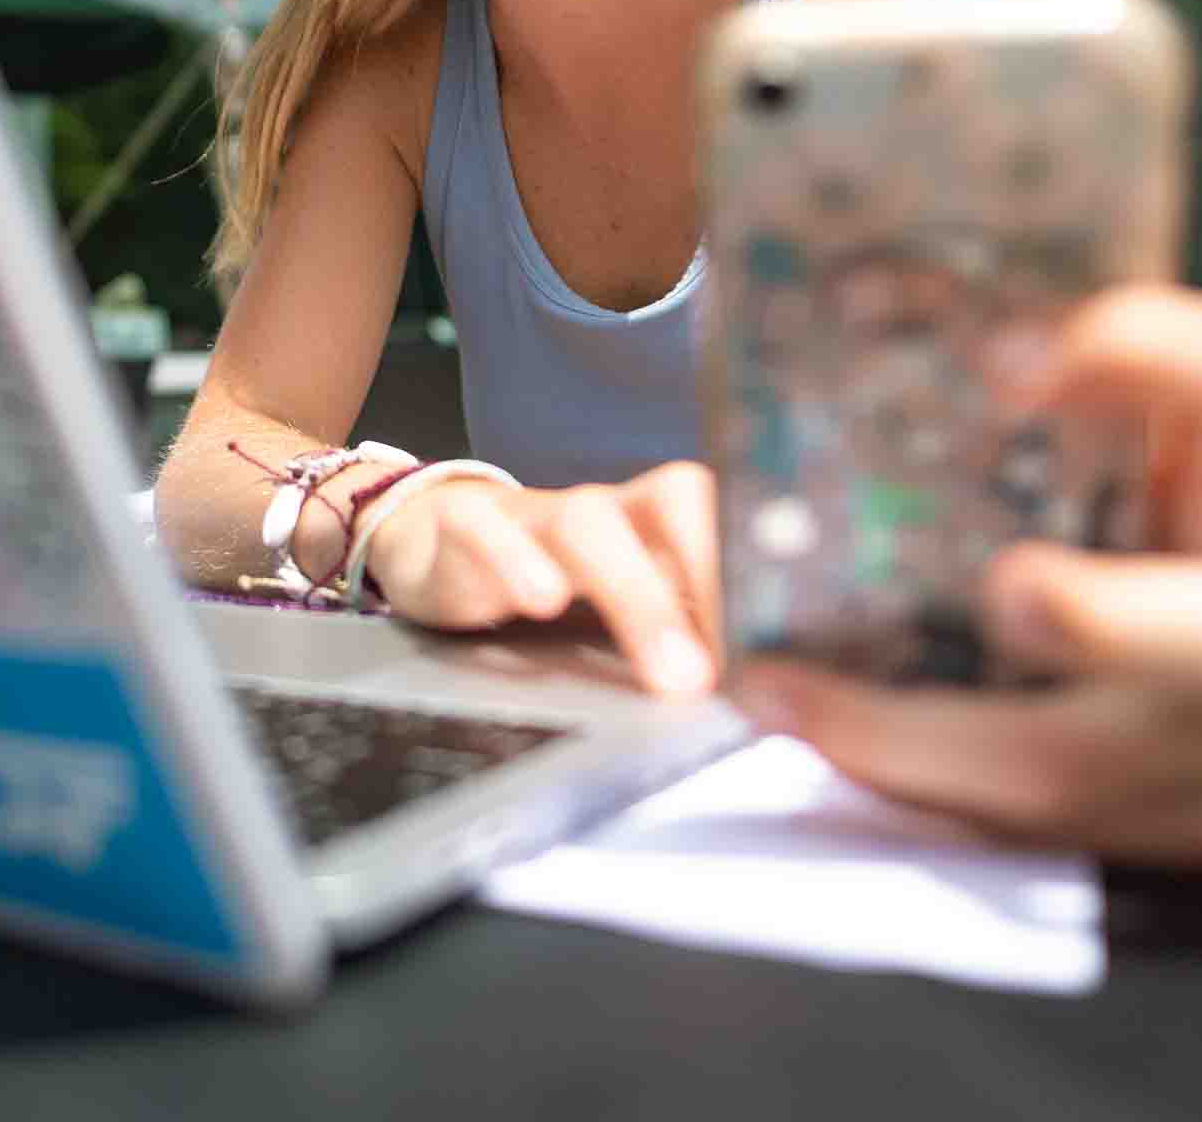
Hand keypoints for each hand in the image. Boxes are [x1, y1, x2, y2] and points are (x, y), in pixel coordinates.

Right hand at [366, 460, 720, 695]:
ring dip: (634, 595)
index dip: (748, 569)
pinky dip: (515, 560)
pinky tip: (538, 604)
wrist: (429, 537)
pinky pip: (485, 526)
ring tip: (666, 671)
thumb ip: (673, 631)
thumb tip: (755, 693)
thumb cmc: (542, 579)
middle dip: (704, 584)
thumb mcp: (611, 602)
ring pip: (585, 524)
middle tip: (724, 675)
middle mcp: (600, 510)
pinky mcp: (461, 524)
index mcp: (648, 525)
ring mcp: (530, 513)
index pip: (718, 515)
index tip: (773, 647)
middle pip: (666, 509)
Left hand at [732, 286, 1201, 871]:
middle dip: (1109, 621)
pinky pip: (1047, 833)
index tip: (1008, 354)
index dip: (1154, 357)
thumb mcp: (1125, 452)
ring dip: (921, 738)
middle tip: (1001, 592)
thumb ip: (1027, 405)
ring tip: (791, 692)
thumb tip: (842, 338)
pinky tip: (832, 743)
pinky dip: (922, 788)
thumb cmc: (1159, 544)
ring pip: (1095, 766)